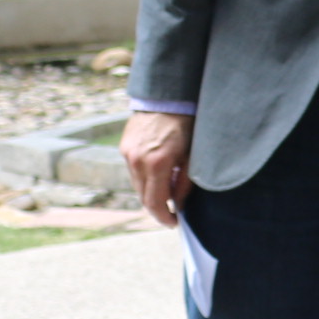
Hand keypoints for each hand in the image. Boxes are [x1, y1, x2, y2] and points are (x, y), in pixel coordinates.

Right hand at [121, 109, 194, 227]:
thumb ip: (185, 182)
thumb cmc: (188, 124)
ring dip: (151, 192)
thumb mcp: (193, 155)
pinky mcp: (124, 146)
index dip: (164, 217)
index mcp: (157, 163)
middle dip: (158, 207)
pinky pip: (133, 171)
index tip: (174, 222)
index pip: (154, 202)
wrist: (169, 96)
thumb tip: (178, 204)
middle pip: (143, 196)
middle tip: (173, 212)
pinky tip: (159, 174)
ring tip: (168, 191)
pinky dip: (145, 178)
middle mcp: (137, 160)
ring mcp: (128, 153)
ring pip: (137, 185)